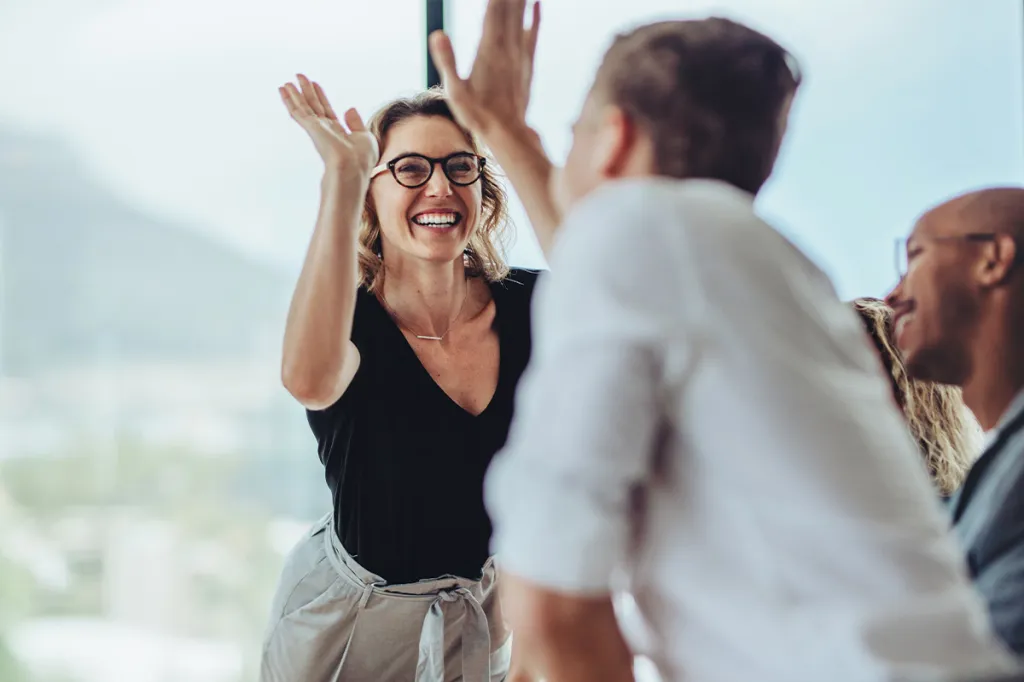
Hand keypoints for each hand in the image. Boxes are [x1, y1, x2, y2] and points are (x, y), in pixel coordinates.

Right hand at [279, 74, 378, 178]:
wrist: (352, 168)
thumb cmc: (361, 159)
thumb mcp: (365, 137)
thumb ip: (356, 123)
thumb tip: (349, 109)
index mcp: (337, 133)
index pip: (326, 110)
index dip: (321, 97)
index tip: (315, 84)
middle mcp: (325, 130)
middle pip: (313, 106)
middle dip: (306, 91)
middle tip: (299, 76)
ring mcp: (316, 129)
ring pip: (302, 107)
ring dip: (294, 94)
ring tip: (287, 82)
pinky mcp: (310, 128)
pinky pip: (297, 110)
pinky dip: (289, 100)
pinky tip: (283, 90)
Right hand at [428, 0, 539, 136]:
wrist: (508, 134)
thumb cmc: (478, 116)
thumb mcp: (455, 92)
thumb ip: (447, 62)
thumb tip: (438, 34)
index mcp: (488, 49)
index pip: (493, 7)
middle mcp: (507, 47)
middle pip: (509, 6)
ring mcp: (519, 54)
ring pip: (522, 15)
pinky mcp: (526, 63)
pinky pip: (533, 33)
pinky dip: (536, 15)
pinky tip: (538, 2)